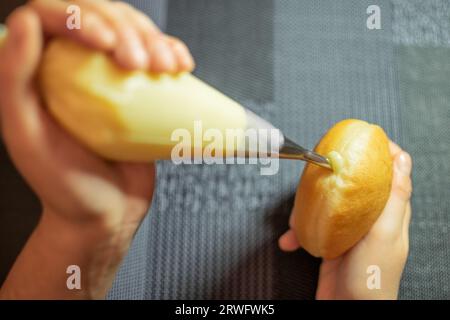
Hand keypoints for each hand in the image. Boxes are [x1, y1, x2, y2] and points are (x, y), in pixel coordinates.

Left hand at [0, 0, 193, 298]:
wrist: (107, 212)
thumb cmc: (63, 183)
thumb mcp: (26, 135)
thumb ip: (14, 79)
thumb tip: (25, 23)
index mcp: (39, 71)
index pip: (53, 15)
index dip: (82, 15)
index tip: (106, 43)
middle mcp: (74, 67)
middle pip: (100, 15)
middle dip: (127, 28)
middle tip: (139, 64)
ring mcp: (110, 78)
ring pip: (132, 30)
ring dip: (154, 38)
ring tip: (166, 66)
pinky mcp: (140, 92)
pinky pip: (156, 56)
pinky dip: (172, 51)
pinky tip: (180, 64)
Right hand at [278, 141, 412, 299]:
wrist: (347, 311)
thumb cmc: (371, 278)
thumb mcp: (385, 233)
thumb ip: (393, 198)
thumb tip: (402, 160)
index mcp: (390, 214)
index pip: (393, 174)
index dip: (382, 153)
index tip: (364, 138)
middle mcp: (370, 220)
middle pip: (355, 184)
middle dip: (333, 177)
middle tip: (317, 171)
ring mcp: (349, 232)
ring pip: (329, 204)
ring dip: (308, 207)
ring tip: (295, 216)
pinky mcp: (330, 244)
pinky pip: (312, 227)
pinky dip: (298, 232)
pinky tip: (290, 240)